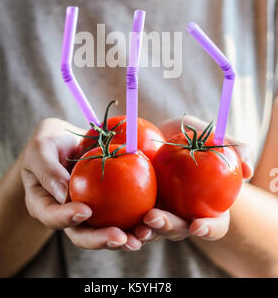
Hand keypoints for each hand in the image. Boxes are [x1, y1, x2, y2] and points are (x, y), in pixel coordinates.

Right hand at [21, 118, 141, 250]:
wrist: (64, 140)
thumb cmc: (48, 140)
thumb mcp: (41, 146)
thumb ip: (48, 168)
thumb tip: (64, 195)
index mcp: (42, 204)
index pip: (52, 216)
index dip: (67, 218)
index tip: (86, 211)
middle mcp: (63, 215)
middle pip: (79, 234)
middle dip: (100, 239)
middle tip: (120, 237)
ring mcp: (84, 213)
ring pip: (101, 231)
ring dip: (120, 238)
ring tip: (139, 238)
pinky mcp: (103, 207)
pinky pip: (117, 216)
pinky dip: (132, 221)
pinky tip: (148, 221)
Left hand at [133, 115, 253, 245]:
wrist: (164, 134)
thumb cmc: (196, 138)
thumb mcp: (215, 138)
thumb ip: (237, 149)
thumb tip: (248, 170)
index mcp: (208, 207)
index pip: (214, 226)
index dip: (208, 229)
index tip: (197, 225)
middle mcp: (184, 216)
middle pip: (179, 231)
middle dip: (168, 228)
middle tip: (155, 218)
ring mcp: (161, 212)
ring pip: (154, 230)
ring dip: (145, 231)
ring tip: (136, 223)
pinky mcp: (139, 206)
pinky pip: (133, 218)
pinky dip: (126, 221)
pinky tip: (117, 218)